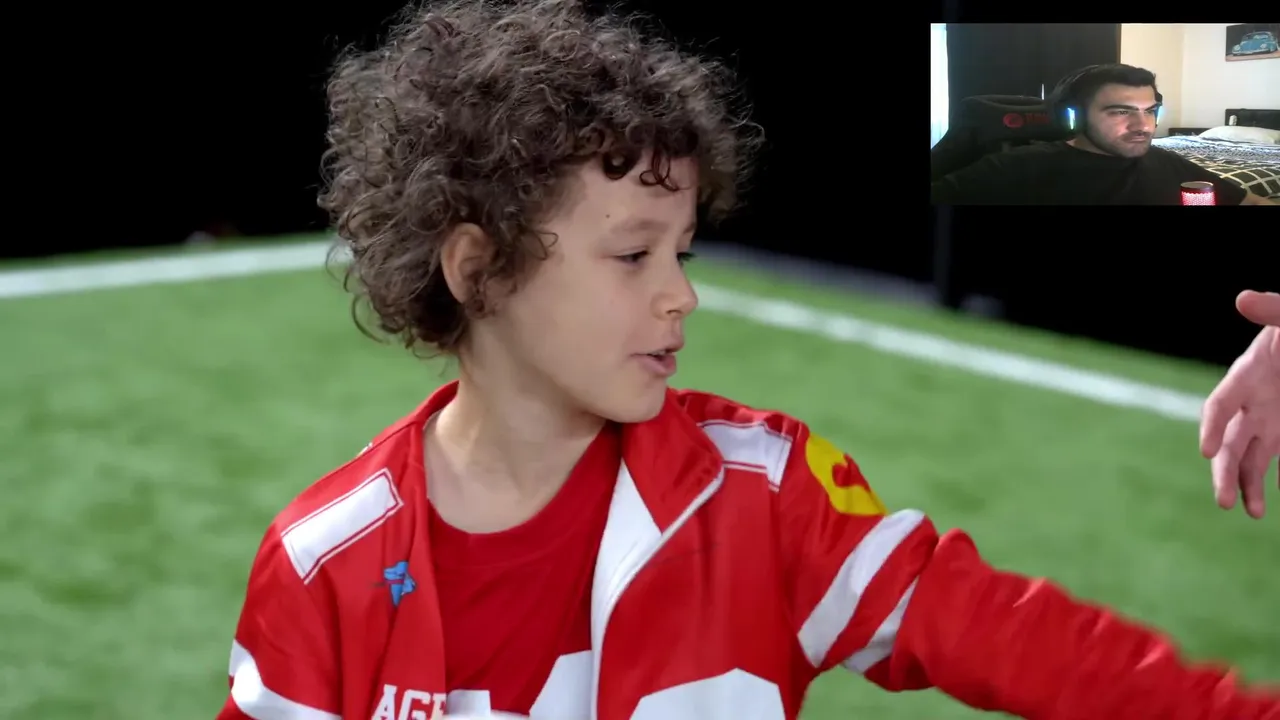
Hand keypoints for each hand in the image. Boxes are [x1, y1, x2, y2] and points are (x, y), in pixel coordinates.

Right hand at [1199, 291, 1279, 517]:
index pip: (1220, 403)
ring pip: (1252, 456)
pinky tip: (1279, 495)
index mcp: (1248, 373)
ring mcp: (1272, 416)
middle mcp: (1254, 400)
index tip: (1206, 451)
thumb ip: (1273, 309)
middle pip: (1230, 440)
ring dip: (1248, 484)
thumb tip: (1243, 297)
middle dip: (1224, 472)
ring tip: (1254, 514)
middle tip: (1224, 502)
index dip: (1210, 426)